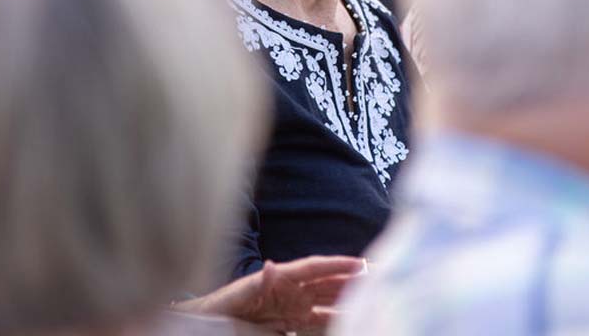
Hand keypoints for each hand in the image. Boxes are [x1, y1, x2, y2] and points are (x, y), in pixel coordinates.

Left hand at [180, 255, 364, 333]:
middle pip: (327, 284)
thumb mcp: (239, 294)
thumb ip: (259, 283)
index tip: (361, 264)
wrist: (209, 325)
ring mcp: (293, 308)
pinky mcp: (291, 324)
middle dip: (351, 281)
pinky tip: (349, 322)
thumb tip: (272, 267)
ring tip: (371, 301)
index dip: (337, 265)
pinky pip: (318, 323)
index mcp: (281, 278)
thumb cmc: (221, 308)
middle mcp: (292, 291)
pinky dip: (334, 322)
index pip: (315, 268)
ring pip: (328, 304)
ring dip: (348, 302)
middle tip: (379, 279)